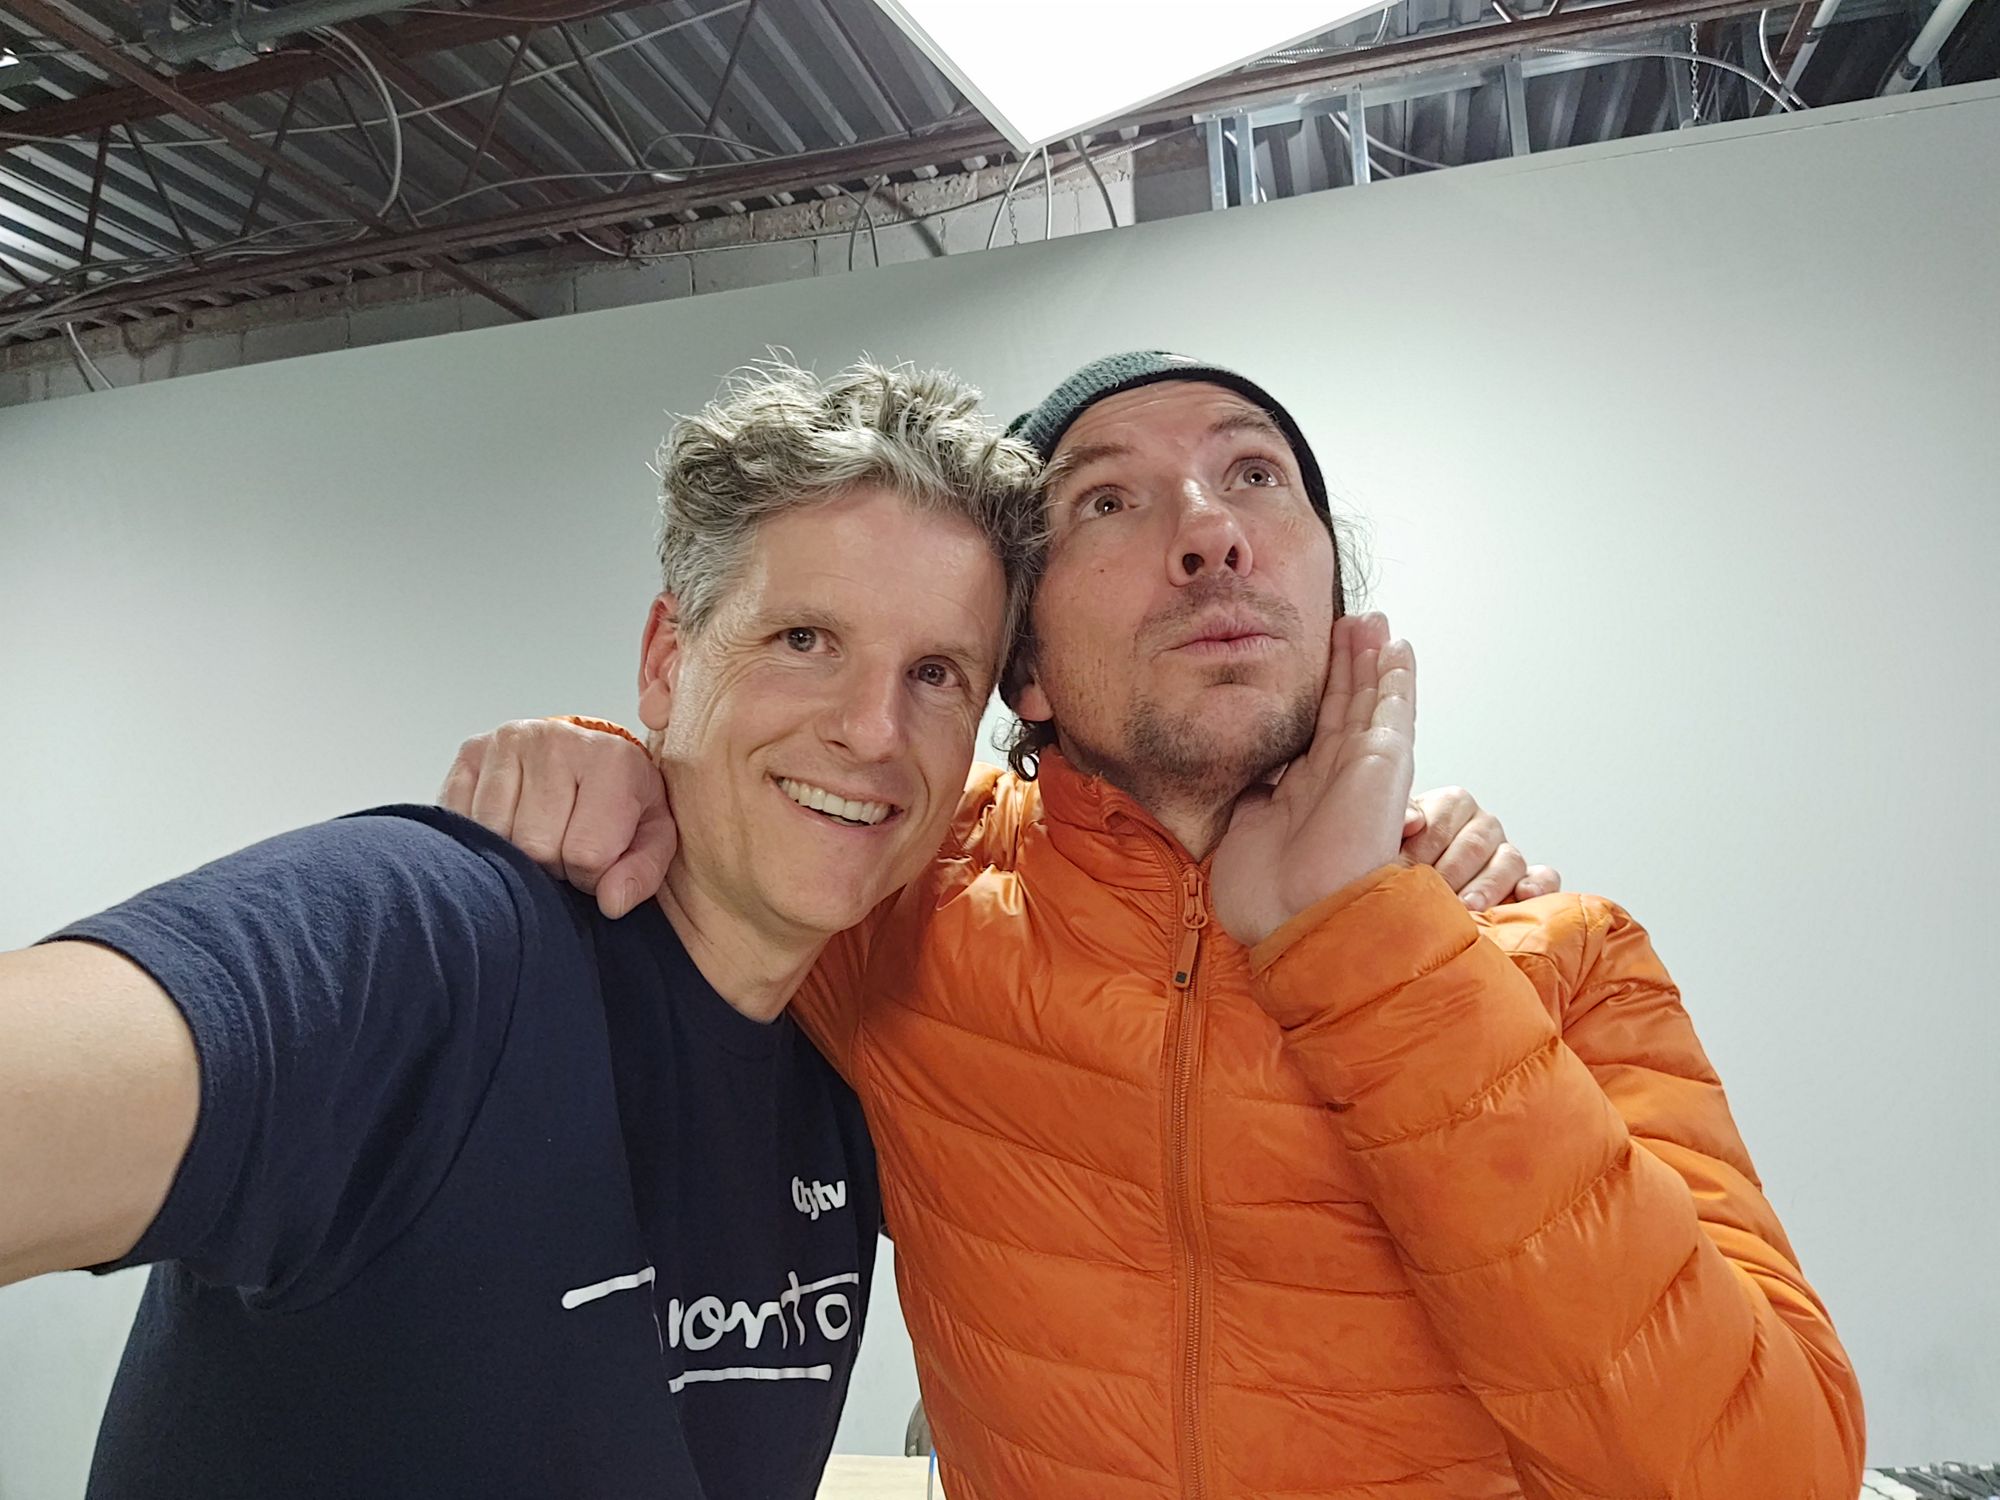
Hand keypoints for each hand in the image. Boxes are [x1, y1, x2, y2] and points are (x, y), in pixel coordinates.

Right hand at [438, 718, 675, 917]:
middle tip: (564, 849)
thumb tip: (611, 902)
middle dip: (552, 867)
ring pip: (496, 837)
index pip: (586, 854)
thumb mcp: (653, 835)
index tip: (596, 860)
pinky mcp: (472, 751)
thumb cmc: (622, 802)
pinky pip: (462, 820)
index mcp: (611, 760)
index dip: (590, 877)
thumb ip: (642, 872)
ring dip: (515, 854)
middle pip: (536, 848)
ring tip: (539, 836)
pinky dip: (483, 837)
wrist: (589, 755)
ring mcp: (508, 742)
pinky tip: (508, 825)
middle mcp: (556, 741)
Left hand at [1211, 613, 1414, 947]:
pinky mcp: (1386, 763)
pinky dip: (1397, 678)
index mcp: (1306, 791)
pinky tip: (1397, 647)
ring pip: (1370, 698)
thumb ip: (1252, 793)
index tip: (1316, 659)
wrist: (1297, 917)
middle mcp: (1339, 777)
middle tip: (1352, 621)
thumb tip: (1243, 772)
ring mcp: (1364, 768)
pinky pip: (1394, 709)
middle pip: (1347, 704)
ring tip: (1373, 619)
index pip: (1316, 729)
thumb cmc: (1268, 894)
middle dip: (1349, 663)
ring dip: (1372, 658)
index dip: (1319, 692)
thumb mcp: (1246, 826)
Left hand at [1401, 791, 1561, 912]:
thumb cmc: (1389, 864)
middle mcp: (1483, 826)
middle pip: (1476, 842)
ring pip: (1509, 860)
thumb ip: (1397, 817)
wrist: (1398, 902)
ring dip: (1488, 885)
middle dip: (1451, 872)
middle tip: (1432, 895)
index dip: (1424, 845)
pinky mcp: (1527, 883)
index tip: (1402, 869)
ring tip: (1468, 906)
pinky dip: (1539, 886)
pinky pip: (1544, 878)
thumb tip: (1413, 821)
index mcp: (1451, 806)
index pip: (1446, 817)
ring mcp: (1506, 855)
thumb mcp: (1385, 833)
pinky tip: (1523, 896)